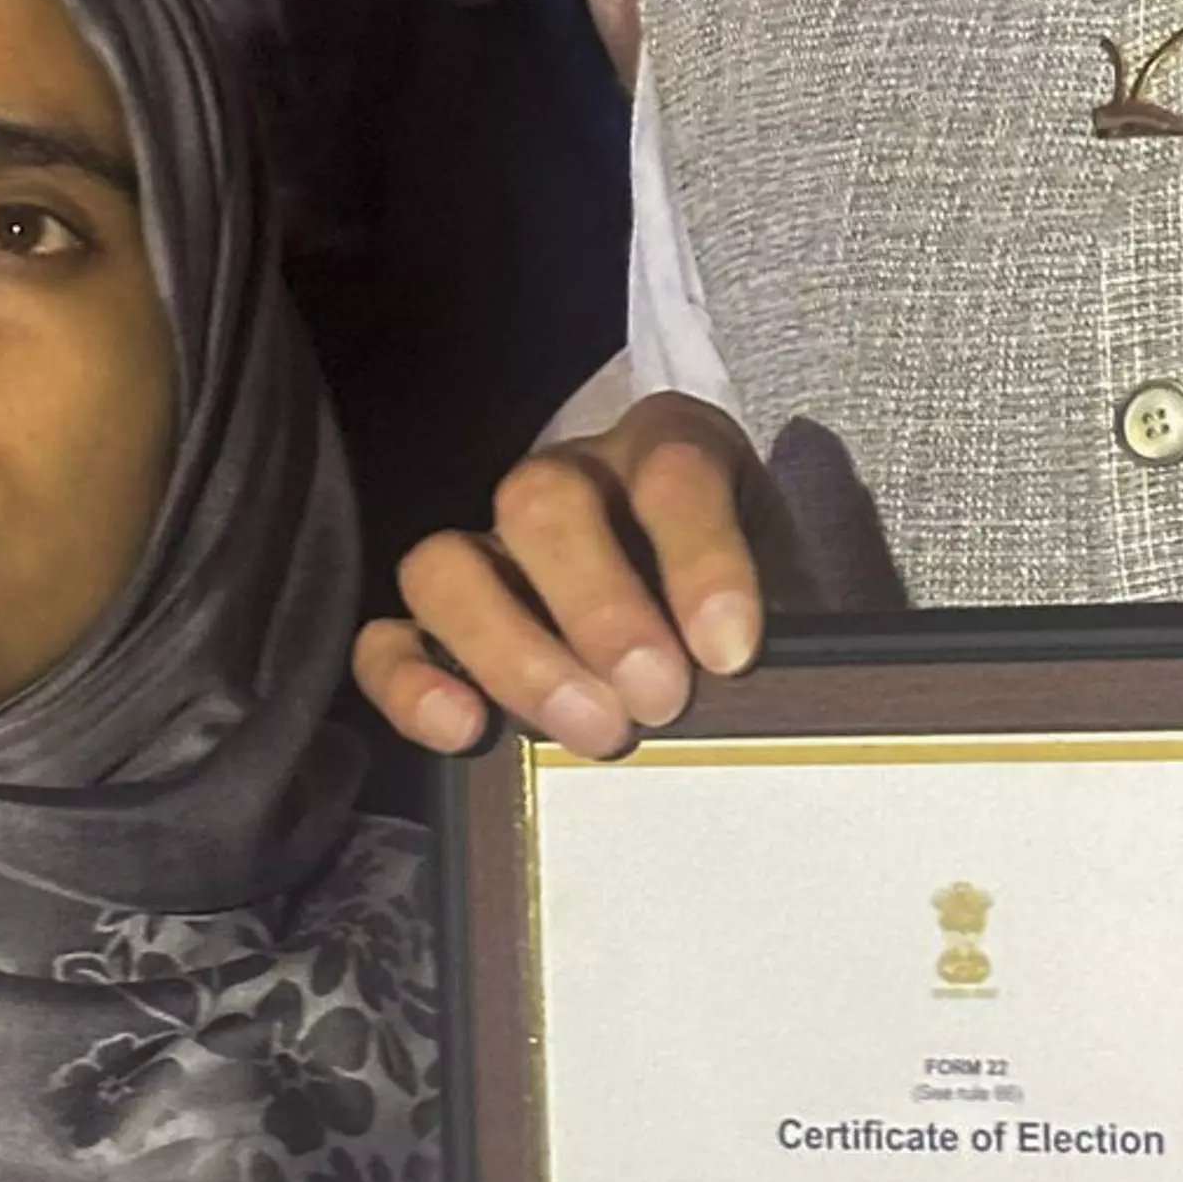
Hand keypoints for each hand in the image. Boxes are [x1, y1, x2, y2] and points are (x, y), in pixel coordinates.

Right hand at [352, 397, 772, 757]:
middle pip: (543, 501)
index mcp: (670, 450)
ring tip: (590, 731)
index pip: (673, 470)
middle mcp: (569, 482)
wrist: (716, 652)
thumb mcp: (794, 601)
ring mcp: (490, 549)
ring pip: (449, 562)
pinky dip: (412, 681)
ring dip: (513, 650)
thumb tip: (781, 695)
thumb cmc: (750, 622)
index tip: (730, 653)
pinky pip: (388, 637)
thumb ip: (791, 626)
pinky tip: (463, 730)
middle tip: (657, 701)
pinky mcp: (437, 626)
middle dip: (599, 609)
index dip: (700, 558)